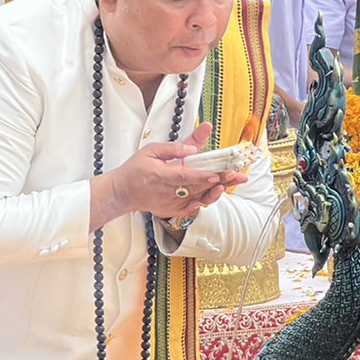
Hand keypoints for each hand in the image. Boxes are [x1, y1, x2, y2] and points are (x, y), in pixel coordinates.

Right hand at [91, 123, 245, 228]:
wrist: (123, 192)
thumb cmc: (136, 169)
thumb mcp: (152, 150)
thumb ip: (173, 147)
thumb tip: (193, 147)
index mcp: (159, 176)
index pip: (184, 177)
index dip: (201, 177)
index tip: (216, 174)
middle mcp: (165, 193)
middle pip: (196, 188)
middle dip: (218, 181)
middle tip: (236, 175)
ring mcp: (169, 204)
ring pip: (197, 199)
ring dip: (215, 191)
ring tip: (231, 183)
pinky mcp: (171, 211)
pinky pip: (192, 208)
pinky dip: (204, 201)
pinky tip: (216, 192)